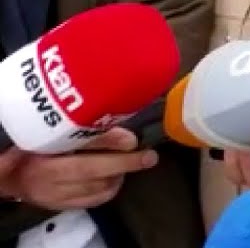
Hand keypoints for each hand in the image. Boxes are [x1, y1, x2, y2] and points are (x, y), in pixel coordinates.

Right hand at [0, 128, 156, 210]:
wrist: (13, 174)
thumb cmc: (37, 146)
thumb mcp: (56, 132)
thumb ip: (85, 132)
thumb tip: (125, 135)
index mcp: (44, 154)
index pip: (80, 147)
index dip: (109, 143)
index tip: (134, 140)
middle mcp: (49, 178)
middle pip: (92, 171)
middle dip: (125, 163)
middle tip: (149, 156)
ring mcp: (55, 196)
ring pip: (96, 188)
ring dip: (119, 175)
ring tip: (130, 162)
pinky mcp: (62, 206)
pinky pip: (94, 200)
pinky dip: (110, 188)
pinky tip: (116, 177)